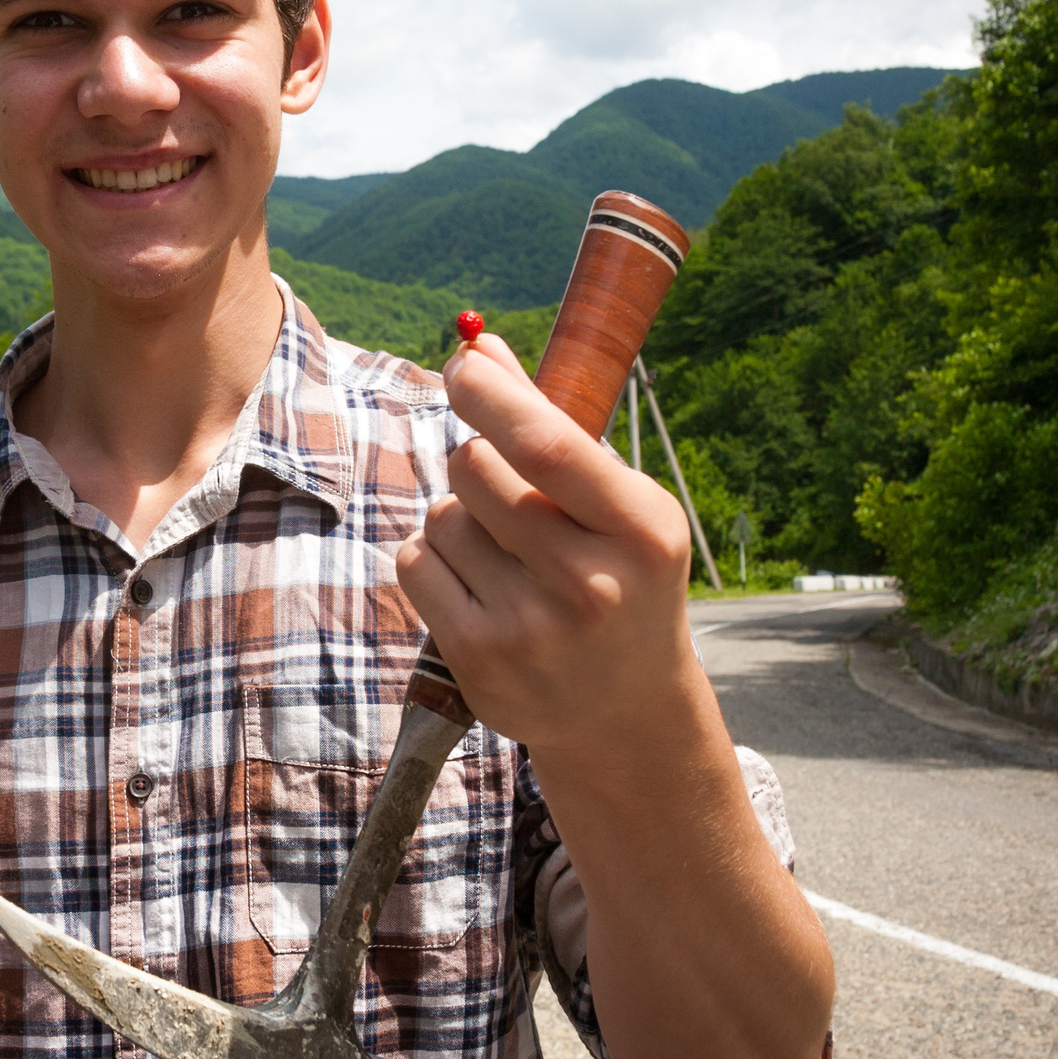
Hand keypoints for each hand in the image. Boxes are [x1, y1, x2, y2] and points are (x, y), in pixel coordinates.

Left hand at [394, 332, 699, 762]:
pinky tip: (475, 583)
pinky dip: (432, 556)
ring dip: (457, 514)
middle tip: (504, 488)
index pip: (547, 445)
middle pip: (478, 469)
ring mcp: (531, 626)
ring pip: (443, 514)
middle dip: (475, 457)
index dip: (493, 395)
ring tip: (504, 552)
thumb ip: (551, 425)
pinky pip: (416, 561)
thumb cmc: (618, 579)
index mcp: (641, 530)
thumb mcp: (616, 506)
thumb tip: (480, 346)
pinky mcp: (479, 658)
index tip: (460, 363)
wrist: (624, 712)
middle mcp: (590, 581)